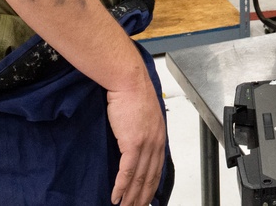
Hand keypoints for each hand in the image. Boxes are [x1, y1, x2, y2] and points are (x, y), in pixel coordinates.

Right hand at [108, 76, 166, 205]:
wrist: (128, 81)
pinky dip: (121, 186)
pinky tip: (117, 196)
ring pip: (139, 177)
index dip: (151, 186)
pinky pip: (128, 170)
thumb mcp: (142, 115)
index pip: (157, 168)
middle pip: (150, 177)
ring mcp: (146, 143)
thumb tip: (134, 141)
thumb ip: (141, 130)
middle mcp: (156, 142)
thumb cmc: (132, 93)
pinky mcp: (133, 142)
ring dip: (131, 196)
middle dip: (143, 197)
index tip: (147, 198)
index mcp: (159, 136)